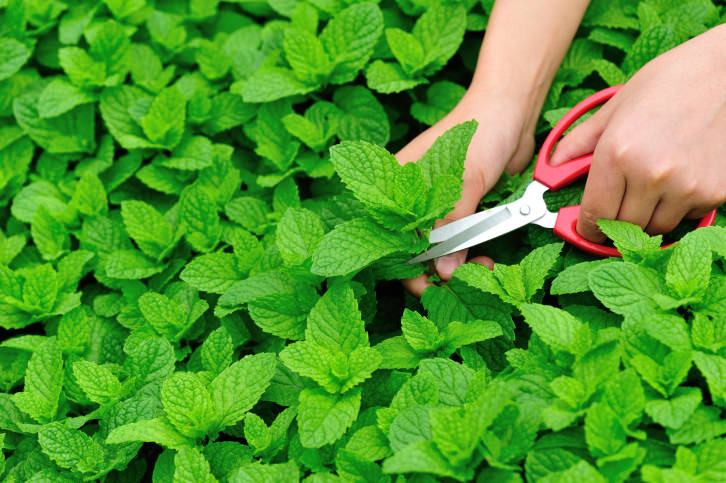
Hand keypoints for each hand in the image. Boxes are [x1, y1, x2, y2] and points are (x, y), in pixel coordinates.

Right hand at [396, 88, 535, 296]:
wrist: (513, 110)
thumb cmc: (481, 132)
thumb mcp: (465, 179)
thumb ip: (453, 226)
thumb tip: (445, 271)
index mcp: (395, 186)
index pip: (389, 238)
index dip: (406, 267)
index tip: (430, 286)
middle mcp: (411, 199)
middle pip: (414, 249)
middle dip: (436, 271)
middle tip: (463, 282)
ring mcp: (437, 204)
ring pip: (440, 249)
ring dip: (458, 265)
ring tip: (483, 267)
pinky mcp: (462, 209)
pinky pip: (461, 240)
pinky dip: (472, 253)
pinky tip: (487, 258)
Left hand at [550, 25, 725, 242]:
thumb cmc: (668, 82)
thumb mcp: (615, 107)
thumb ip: (579, 143)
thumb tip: (550, 167)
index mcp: (618, 154)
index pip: (594, 215)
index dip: (586, 228)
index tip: (586, 228)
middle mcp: (651, 175)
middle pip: (624, 228)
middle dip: (615, 222)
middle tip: (616, 206)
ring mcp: (687, 186)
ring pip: (656, 228)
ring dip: (646, 217)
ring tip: (648, 188)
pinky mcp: (716, 191)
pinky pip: (687, 217)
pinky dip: (678, 207)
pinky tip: (678, 178)